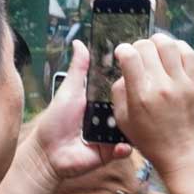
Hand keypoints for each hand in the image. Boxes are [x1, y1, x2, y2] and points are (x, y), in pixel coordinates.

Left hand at [28, 39, 130, 180]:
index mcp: (101, 101)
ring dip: (132, 126)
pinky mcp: (110, 152)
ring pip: (130, 128)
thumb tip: (79, 42)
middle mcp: (109, 117)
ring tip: (136, 121)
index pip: (120, 89)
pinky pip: (124, 149)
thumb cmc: (55, 121)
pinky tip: (120, 144)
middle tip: (146, 97)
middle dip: (136, 103)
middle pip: (129, 108)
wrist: (48, 152)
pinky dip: (124, 147)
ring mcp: (111, 135)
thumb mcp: (70, 89)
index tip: (142, 72)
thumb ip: (78, 68)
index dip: (130, 82)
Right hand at [111, 34, 193, 180]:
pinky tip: (172, 53)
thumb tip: (124, 72)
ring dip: (157, 41)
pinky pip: (188, 53)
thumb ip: (119, 93)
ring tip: (154, 49)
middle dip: (138, 46)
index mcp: (140, 96)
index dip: (122, 50)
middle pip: (146, 46)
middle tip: (138, 55)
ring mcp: (181, 83)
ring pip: (168, 44)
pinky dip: (178, 47)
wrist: (183, 153)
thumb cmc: (151, 140)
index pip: (129, 56)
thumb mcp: (124, 121)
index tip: (122, 54)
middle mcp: (161, 86)